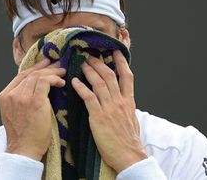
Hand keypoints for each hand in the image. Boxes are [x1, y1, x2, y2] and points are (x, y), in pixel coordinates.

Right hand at [0, 59, 65, 160]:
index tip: (46, 63)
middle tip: (57, 65)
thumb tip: (36, 86)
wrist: (23, 150)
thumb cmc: (23, 135)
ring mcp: (22, 98)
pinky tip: (61, 83)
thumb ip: (21, 99)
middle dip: (45, 67)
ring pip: (38, 76)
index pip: (21, 75)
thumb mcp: (15, 113)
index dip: (35, 68)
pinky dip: (54, 79)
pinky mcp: (34, 102)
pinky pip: (45, 82)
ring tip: (62, 73)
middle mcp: (11, 95)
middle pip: (30, 74)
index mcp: (5, 96)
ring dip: (52, 73)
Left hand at [71, 50, 146, 172]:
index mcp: (128, 101)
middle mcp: (120, 101)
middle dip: (100, 63)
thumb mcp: (132, 119)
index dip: (121, 62)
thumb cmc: (128, 141)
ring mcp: (109, 108)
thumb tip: (123, 100)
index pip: (127, 76)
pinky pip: (89, 98)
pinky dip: (81, 88)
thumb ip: (126, 107)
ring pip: (99, 83)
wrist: (128, 155)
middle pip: (110, 75)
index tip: (116, 50)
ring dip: (89, 71)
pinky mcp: (99, 117)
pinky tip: (75, 82)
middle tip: (90, 55)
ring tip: (82, 63)